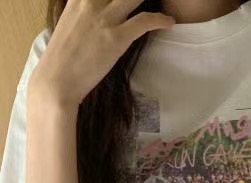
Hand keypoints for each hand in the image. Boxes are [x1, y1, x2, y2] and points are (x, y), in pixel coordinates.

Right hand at [28, 0, 175, 106]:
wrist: (57, 81)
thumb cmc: (63, 59)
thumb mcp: (70, 25)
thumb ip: (83, 14)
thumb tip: (95, 14)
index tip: (128, 0)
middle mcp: (91, 2)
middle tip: (141, 1)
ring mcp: (105, 19)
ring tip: (162, 3)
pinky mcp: (116, 38)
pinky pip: (145, 21)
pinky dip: (160, 19)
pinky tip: (168, 22)